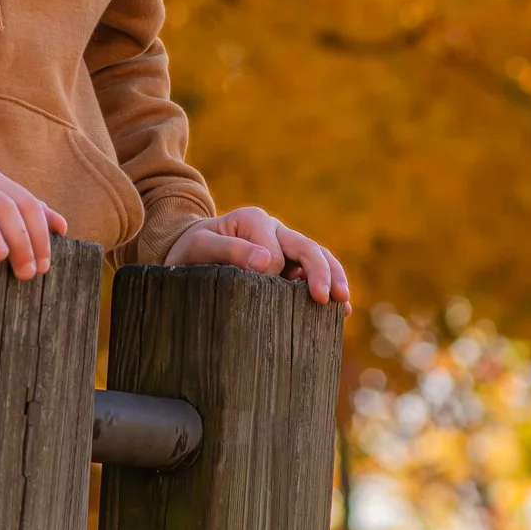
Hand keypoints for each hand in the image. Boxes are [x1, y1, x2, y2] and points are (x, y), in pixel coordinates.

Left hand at [164, 205, 350, 308]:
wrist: (188, 253)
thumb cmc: (190, 250)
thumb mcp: (199, 247)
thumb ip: (228, 251)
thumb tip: (265, 261)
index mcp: (255, 220)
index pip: (273, 252)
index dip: (268, 274)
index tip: (249, 289)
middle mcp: (275, 229)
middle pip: (306, 248)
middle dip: (319, 272)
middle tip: (324, 299)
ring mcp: (285, 245)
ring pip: (318, 258)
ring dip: (333, 278)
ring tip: (342, 304)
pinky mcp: (289, 264)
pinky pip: (314, 273)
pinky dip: (329, 286)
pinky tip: (340, 310)